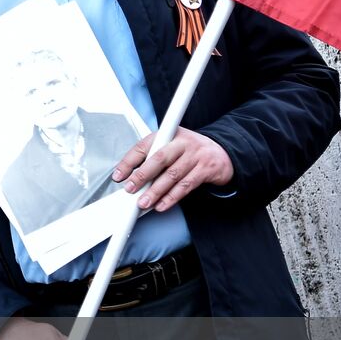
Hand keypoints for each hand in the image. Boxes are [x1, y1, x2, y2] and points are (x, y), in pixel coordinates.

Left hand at [112, 126, 233, 212]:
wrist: (222, 152)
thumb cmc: (190, 150)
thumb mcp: (171, 146)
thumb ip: (152, 158)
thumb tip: (130, 177)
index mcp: (168, 134)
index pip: (144, 146)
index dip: (129, 162)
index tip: (118, 175)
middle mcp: (182, 143)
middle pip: (159, 159)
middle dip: (142, 176)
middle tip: (130, 189)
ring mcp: (195, 156)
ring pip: (172, 175)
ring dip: (156, 192)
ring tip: (144, 202)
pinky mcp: (205, 170)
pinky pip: (186, 186)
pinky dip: (172, 198)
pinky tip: (161, 205)